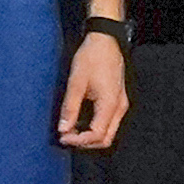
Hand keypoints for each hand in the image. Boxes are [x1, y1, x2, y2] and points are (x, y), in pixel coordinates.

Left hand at [54, 32, 129, 149]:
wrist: (105, 39)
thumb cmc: (91, 57)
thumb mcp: (76, 82)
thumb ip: (70, 108)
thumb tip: (63, 130)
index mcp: (110, 105)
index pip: (96, 135)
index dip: (78, 141)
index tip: (62, 137)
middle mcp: (119, 108)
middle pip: (105, 139)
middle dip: (85, 143)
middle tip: (66, 137)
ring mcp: (120, 104)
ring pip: (108, 132)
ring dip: (90, 136)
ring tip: (71, 130)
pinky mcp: (118, 100)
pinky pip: (109, 122)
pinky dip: (95, 127)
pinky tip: (80, 121)